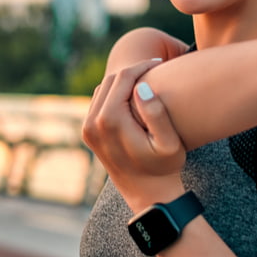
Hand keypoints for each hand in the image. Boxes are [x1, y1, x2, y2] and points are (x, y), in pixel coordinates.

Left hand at [82, 59, 186, 208]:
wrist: (147, 194)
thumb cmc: (164, 168)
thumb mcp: (169, 143)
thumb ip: (156, 113)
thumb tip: (142, 87)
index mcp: (110, 120)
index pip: (124, 77)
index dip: (142, 66)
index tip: (160, 63)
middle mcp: (93, 122)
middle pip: (111, 80)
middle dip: (133, 71)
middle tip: (155, 69)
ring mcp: (87, 128)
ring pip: (103, 89)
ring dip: (123, 82)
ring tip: (146, 81)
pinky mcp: (87, 133)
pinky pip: (98, 102)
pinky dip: (114, 94)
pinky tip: (133, 97)